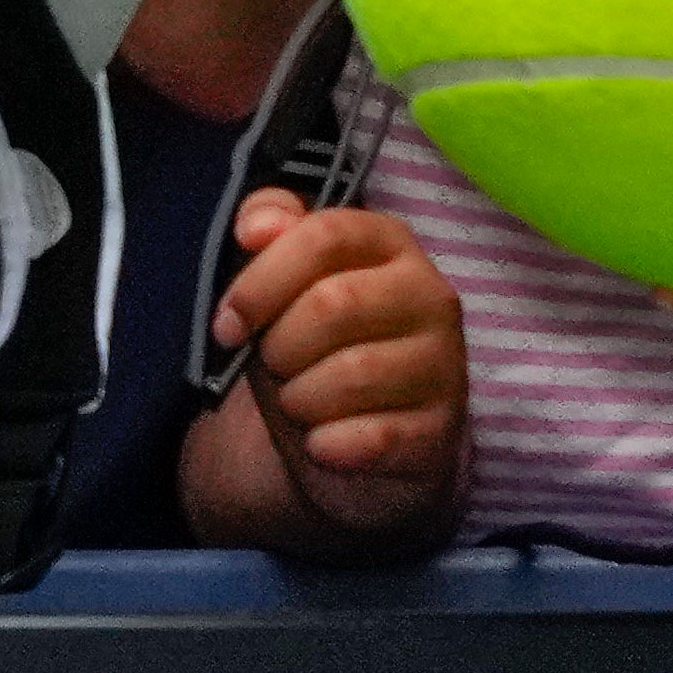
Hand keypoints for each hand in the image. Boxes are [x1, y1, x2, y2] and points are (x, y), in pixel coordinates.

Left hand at [211, 189, 467, 545]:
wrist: (351, 444)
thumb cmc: (312, 349)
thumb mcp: (280, 286)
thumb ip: (268, 233)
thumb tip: (255, 227)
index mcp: (389, 243)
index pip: (324, 235)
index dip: (261, 280)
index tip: (228, 325)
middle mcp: (430, 293)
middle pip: (332, 304)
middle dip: (279, 346)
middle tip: (272, 367)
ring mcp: (444, 362)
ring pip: (351, 373)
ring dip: (299, 399)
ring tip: (298, 403)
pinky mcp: (441, 427)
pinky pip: (373, 437)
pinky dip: (327, 445)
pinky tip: (321, 443)